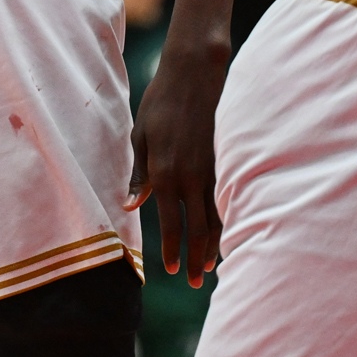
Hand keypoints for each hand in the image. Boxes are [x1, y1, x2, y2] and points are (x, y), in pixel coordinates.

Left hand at [125, 36, 227, 286]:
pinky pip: (226, 198)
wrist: (194, 74)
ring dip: (213, 244)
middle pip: (197, 228)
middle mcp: (190, 176)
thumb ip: (138, 175)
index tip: (169, 271)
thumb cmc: (160, 103)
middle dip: (195, 258)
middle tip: (194, 282)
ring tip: (211, 267)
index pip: (171, 223)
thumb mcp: (140, 137)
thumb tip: (130, 208)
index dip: (171, 250)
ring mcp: (211, 168)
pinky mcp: (224, 159)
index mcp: (165, 172)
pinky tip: (225, 233)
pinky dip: (226, 220)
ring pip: (216, 217)